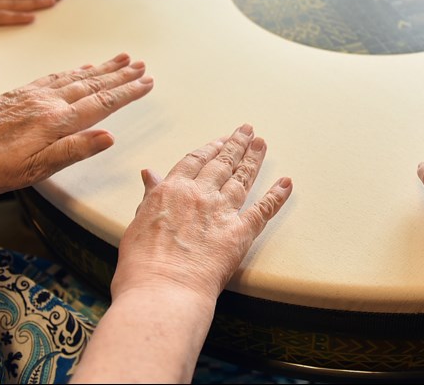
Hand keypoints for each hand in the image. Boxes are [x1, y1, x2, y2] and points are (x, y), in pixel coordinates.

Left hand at [0, 54, 153, 196]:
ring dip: (102, 68)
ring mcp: (33, 95)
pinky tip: (83, 67)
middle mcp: (48, 103)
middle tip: (142, 65)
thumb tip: (109, 137)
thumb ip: (74, 150)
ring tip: (122, 59)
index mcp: (56, 122)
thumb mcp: (36, 170)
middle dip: (121, 75)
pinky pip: (55, 76)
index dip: (128, 92)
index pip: (102, 104)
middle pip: (94, 85)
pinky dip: (75, 70)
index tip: (147, 82)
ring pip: (77, 77)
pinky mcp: (20, 93)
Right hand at [111, 124, 292, 302]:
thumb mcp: (137, 224)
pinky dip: (277, 195)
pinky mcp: (241, 231)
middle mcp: (199, 194)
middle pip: (221, 162)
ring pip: (242, 177)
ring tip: (262, 144)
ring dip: (253, 159)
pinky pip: (264, 208)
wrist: (163, 291)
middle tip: (247, 131)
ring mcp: (222, 211)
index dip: (208, 149)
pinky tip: (286, 183)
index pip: (194, 161)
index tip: (218, 141)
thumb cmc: (142, 267)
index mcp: (171, 191)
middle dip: (235, 145)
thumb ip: (149, 197)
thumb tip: (149, 174)